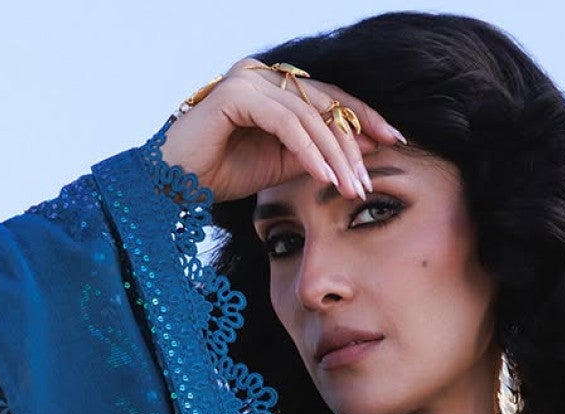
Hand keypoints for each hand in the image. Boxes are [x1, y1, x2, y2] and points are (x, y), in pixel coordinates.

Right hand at [160, 57, 405, 205]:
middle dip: (353, 143)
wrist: (171, 184)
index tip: (393, 142)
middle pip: (324, 104)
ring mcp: (249, 79)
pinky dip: (308, 150)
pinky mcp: (237, 94)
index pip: (328, 98)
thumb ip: (314, 153)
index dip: (363, 118)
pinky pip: (285, 123)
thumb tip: (360, 151)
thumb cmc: (219, 174)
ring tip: (351, 187)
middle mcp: (263, 75)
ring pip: (308, 115)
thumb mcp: (278, 165)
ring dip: (334, 154)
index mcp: (274, 87)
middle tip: (371, 179)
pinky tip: (324, 176)